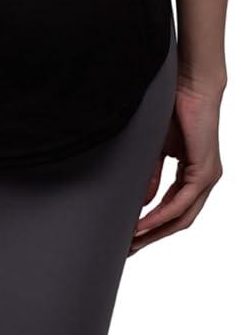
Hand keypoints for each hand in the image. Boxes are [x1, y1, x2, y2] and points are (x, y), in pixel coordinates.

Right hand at [129, 78, 223, 253]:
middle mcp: (203, 181)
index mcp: (193, 175)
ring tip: (131, 242)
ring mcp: (207, 178)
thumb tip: (141, 203)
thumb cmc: (174, 109)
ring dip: (155, 232)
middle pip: (179, 221)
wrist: (190, 84)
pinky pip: (181, 203)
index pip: (173, 210)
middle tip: (127, 249)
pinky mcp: (205, 172)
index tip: (129, 236)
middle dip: (152, 237)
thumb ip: (151, 175)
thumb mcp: (156, 149)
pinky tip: (143, 224)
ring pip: (182, 218)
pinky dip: (161, 216)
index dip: (152, 226)